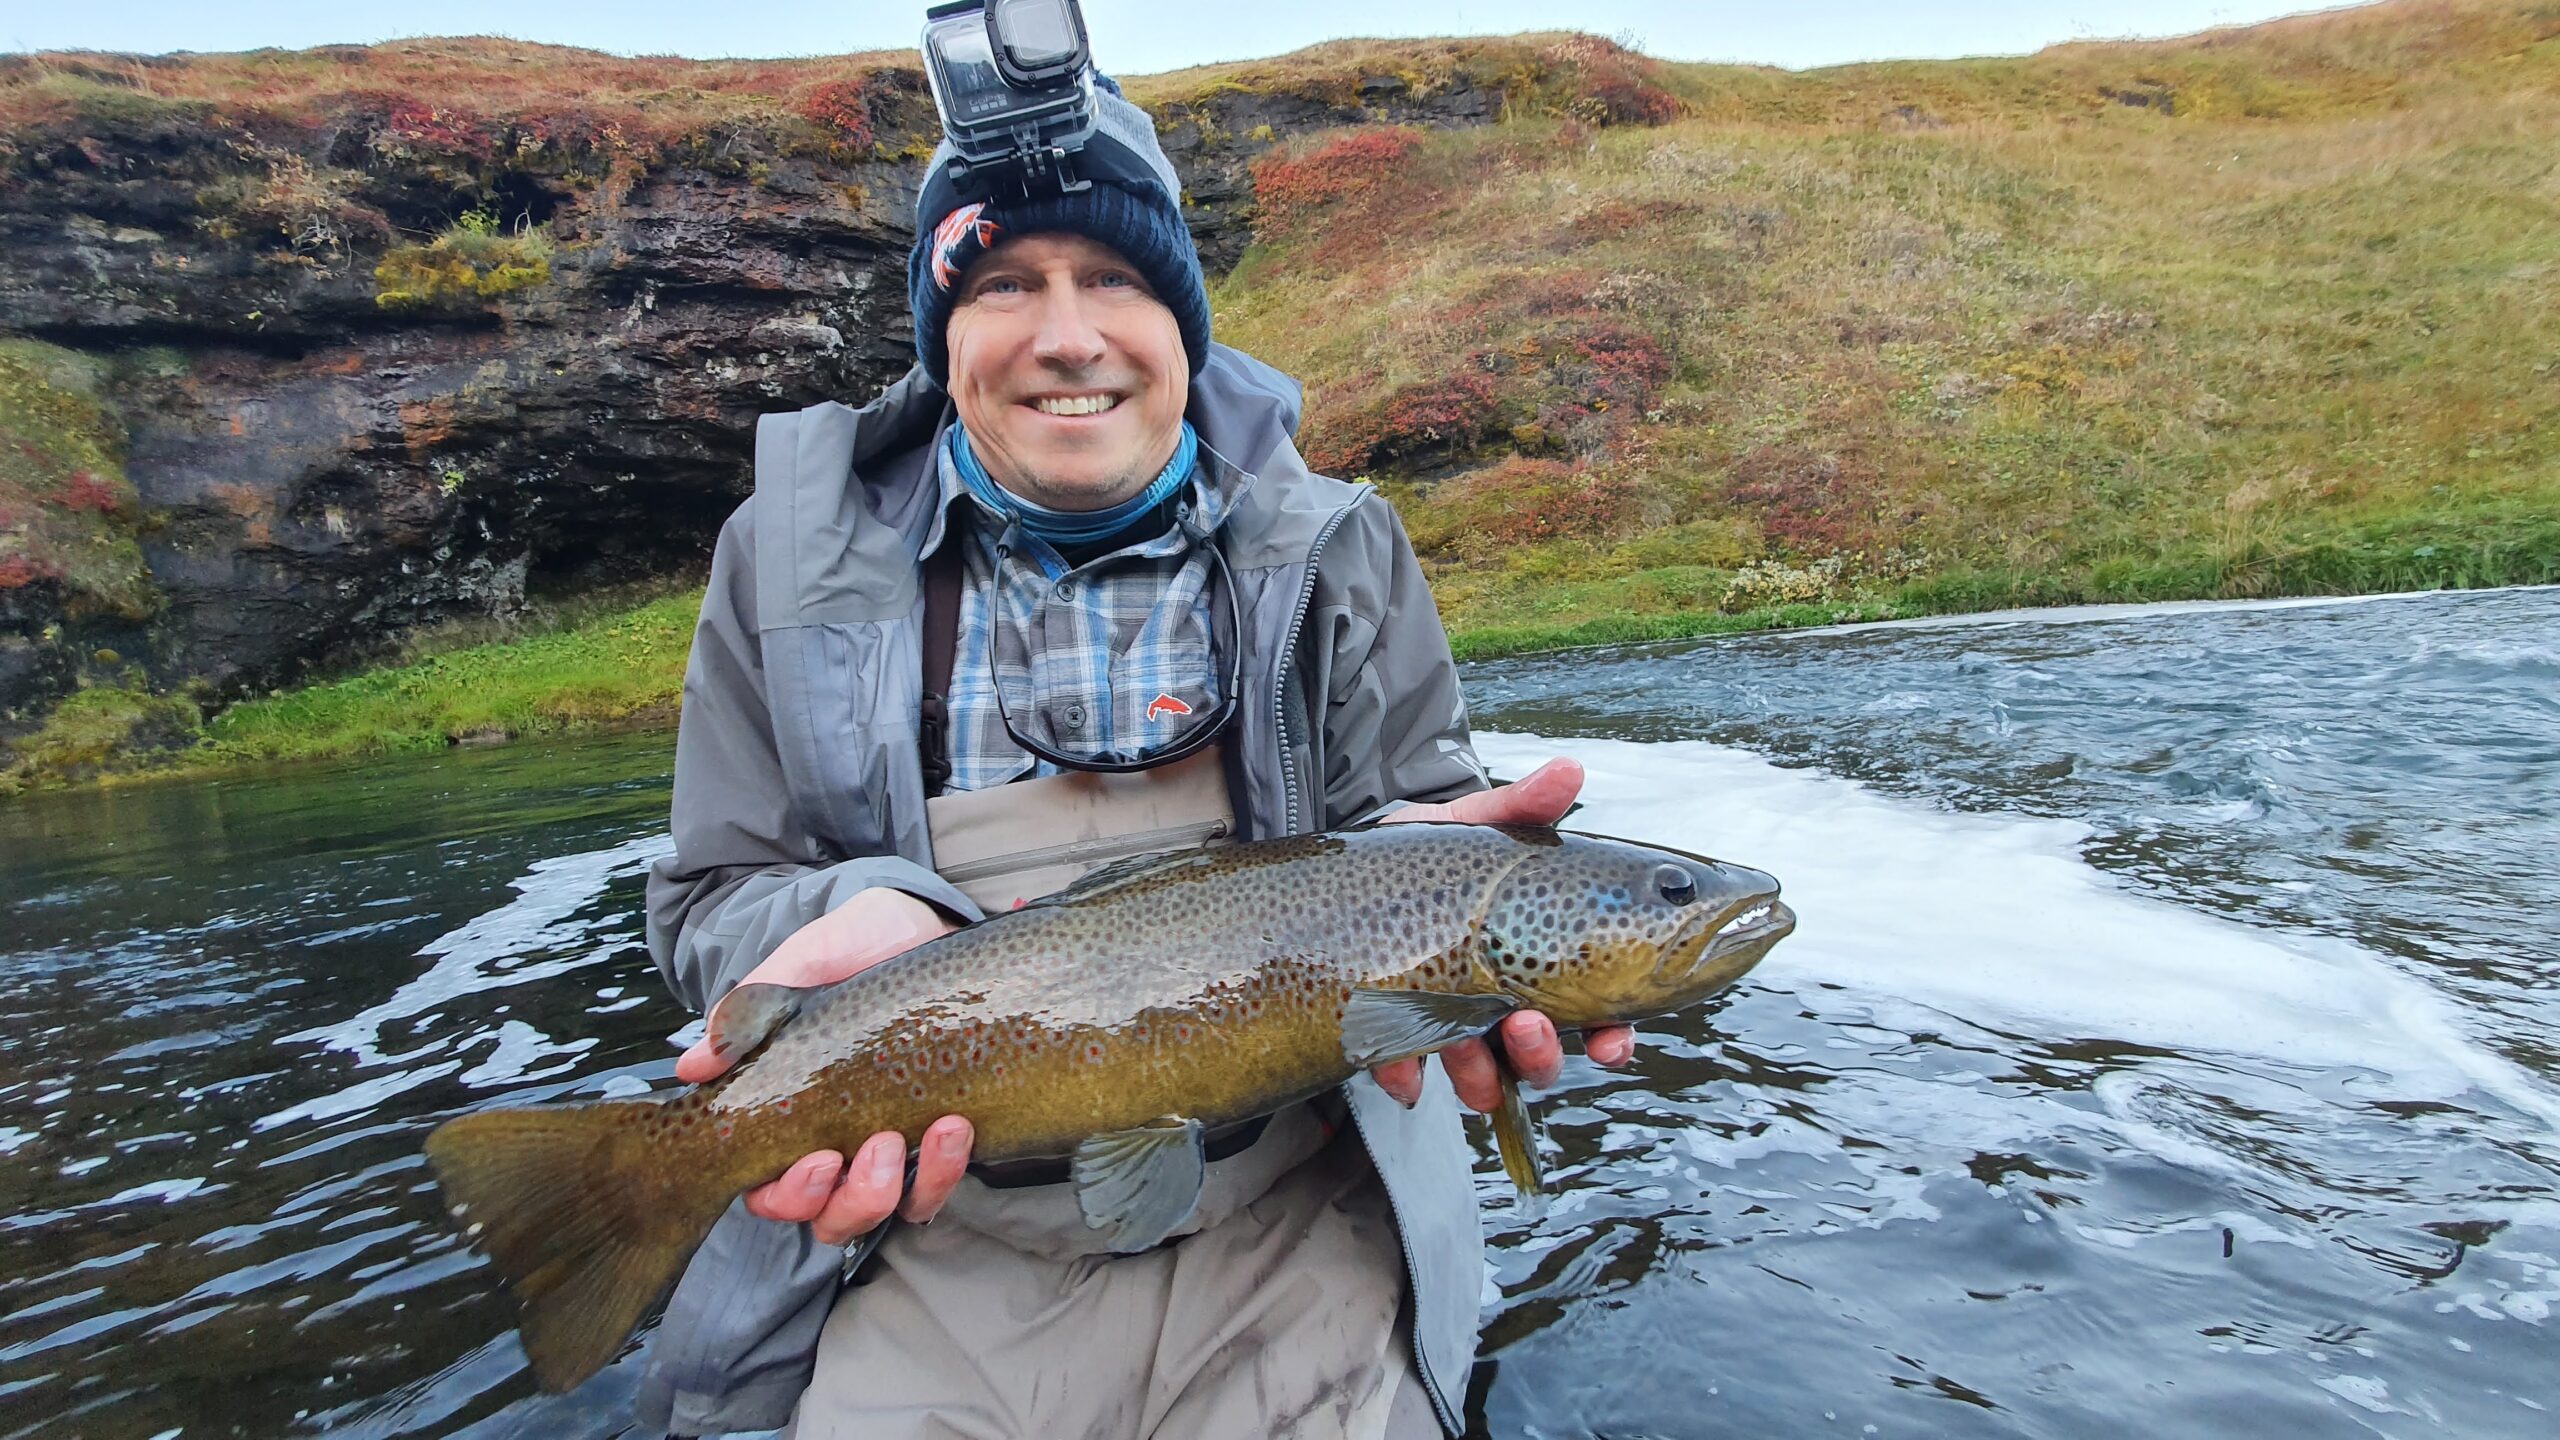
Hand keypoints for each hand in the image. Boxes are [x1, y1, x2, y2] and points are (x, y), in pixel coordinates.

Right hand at [675, 887, 976, 1244]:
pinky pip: (939, 1182)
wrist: (916, 922)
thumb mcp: (800, 966)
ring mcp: (892, 1144)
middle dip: (855, 1201)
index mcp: (788, 1119)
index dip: (790, 1194)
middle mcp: (836, 1145)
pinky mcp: (940, 1133)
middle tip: (881, 1146)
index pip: (771, 1192)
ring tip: (940, 1130)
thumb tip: (694, 1064)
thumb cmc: (845, 950)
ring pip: (892, 1210)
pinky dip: (948, 1169)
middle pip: (832, 1218)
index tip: (818, 1158)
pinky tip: (958, 1126)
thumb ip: (749, 1012)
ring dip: (910, 1187)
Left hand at [1369, 758, 1638, 1111]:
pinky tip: (1395, 1062)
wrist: (1356, 865)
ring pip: (1483, 1078)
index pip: (1596, 1017)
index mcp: (1539, 965)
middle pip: (1540, 1058)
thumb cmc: (1433, 851)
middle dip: (1541, 1055)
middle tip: (1526, 1027)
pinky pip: (1404, 1072)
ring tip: (1463, 1043)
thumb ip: (1521, 808)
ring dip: (1481, 1073)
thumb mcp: (1474, 826)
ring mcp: (1450, 1028)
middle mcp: (1502, 1008)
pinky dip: (1403, 1071)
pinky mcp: (1395, 1036)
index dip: (1611, 1036)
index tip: (1609, 1039)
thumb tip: (1570, 771)